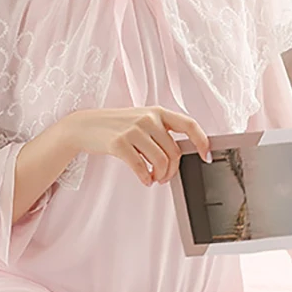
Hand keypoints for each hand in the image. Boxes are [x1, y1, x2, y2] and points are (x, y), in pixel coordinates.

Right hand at [60, 106, 209, 186]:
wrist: (85, 125)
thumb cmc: (117, 125)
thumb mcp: (141, 120)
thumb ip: (161, 131)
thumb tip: (180, 155)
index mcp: (157, 112)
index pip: (188, 124)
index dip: (202, 141)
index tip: (207, 156)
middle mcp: (148, 118)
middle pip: (174, 151)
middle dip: (173, 170)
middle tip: (165, 177)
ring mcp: (133, 130)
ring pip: (161, 161)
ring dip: (160, 176)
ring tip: (154, 178)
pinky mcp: (119, 143)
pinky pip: (141, 167)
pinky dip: (146, 178)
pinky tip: (144, 179)